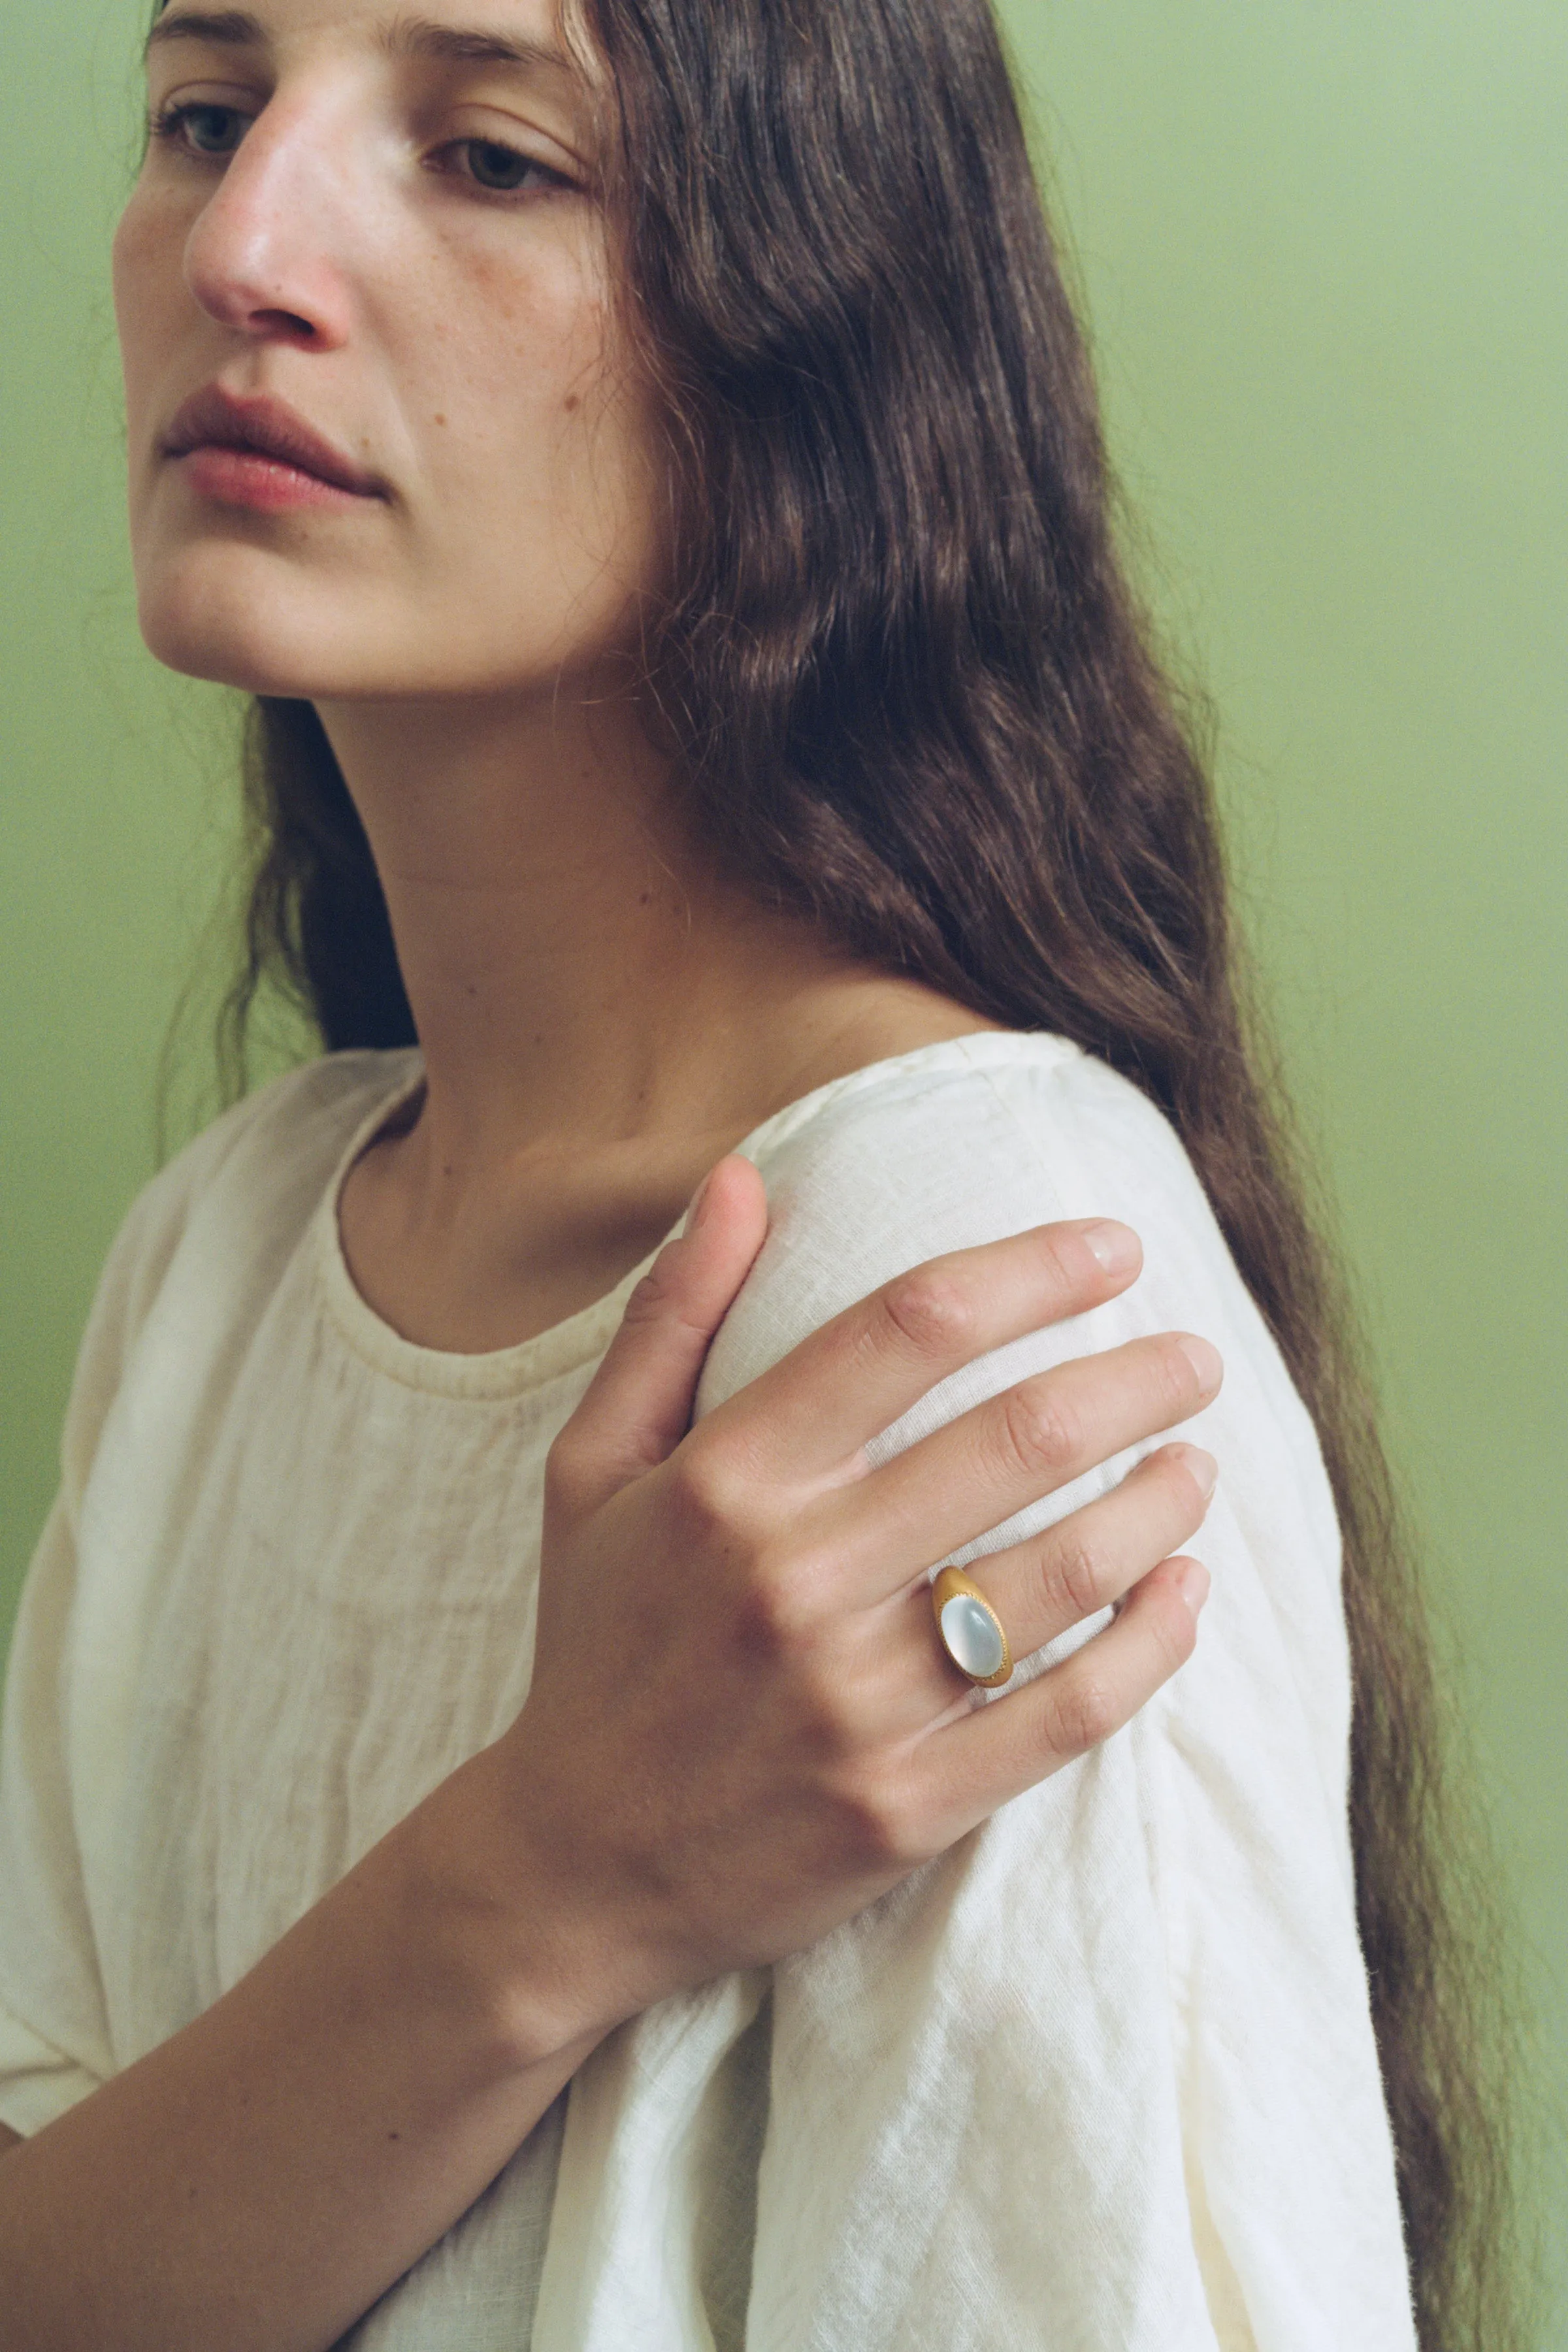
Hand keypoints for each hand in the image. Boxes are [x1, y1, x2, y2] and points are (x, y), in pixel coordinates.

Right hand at [491, 1156, 1219, 2038]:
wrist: (570, 1866)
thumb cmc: (596, 1644)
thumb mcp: (591, 1470)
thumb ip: (671, 1319)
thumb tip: (744, 1178)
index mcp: (725, 1482)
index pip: (908, 1328)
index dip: (1030, 1270)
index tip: (1111, 1247)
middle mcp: (793, 1580)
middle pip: (1017, 1438)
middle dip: (1134, 1379)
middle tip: (1192, 1356)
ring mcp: (854, 1702)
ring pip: (1062, 1573)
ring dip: (1158, 1502)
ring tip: (1198, 1462)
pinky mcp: (905, 1808)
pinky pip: (1066, 1715)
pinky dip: (1148, 1646)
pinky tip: (1186, 1593)